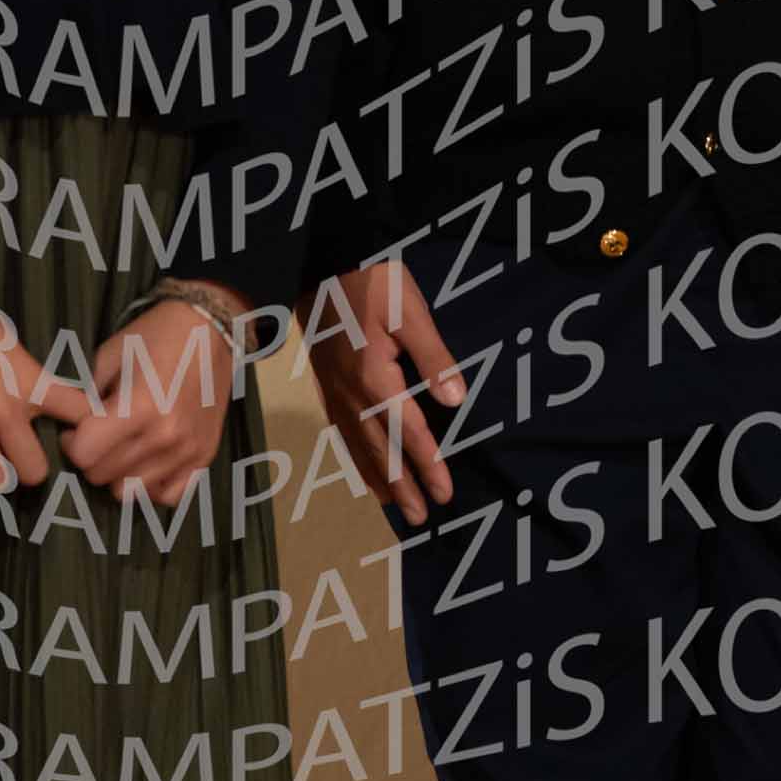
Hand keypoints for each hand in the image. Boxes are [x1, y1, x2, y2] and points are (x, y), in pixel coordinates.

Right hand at [0, 268, 91, 495]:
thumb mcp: (12, 346)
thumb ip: (26, 379)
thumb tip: (39, 401)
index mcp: (30, 383)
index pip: (79, 414)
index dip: (83, 428)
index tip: (74, 435)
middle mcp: (4, 410)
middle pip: (34, 471)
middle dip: (28, 469)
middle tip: (17, 460)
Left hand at [63, 298, 241, 506]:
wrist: (210, 327)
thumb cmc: (154, 336)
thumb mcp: (109, 356)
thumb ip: (86, 398)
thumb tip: (70, 430)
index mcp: (139, 406)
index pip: (83, 455)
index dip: (71, 442)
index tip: (76, 428)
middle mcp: (165, 435)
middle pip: (102, 476)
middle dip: (92, 457)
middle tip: (100, 435)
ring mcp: (187, 449)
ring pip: (130, 492)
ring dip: (120, 472)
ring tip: (125, 446)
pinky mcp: (205, 455)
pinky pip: (167, 496)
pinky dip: (153, 485)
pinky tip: (149, 461)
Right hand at [298, 260, 464, 525]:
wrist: (326, 261)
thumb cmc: (374, 282)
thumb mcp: (411, 312)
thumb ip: (433, 357)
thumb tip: (455, 402)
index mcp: (376, 378)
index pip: (410, 432)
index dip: (429, 465)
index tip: (446, 494)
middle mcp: (352, 393)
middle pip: (381, 449)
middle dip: (403, 486)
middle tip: (422, 518)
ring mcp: (335, 390)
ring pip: (358, 445)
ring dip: (378, 478)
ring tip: (395, 506)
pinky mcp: (327, 381)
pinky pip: (342, 431)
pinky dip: (355, 455)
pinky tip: (362, 464)